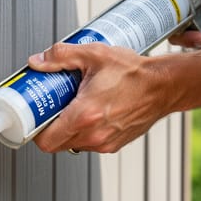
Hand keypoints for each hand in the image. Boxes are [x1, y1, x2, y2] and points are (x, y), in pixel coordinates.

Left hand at [27, 42, 172, 153]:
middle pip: (57, 144)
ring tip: (73, 107)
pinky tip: (90, 113)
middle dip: (51, 127)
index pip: (46, 141)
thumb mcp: (94, 55)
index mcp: (85, 115)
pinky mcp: (114, 145)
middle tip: (53, 108)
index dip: (35, 131)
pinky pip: (89, 143)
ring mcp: (104, 143)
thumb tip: (37, 61)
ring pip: (72, 144)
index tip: (35, 118)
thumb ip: (61, 56)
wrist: (164, 85)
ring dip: (68, 130)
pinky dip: (84, 132)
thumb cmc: (134, 72)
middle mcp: (94, 135)